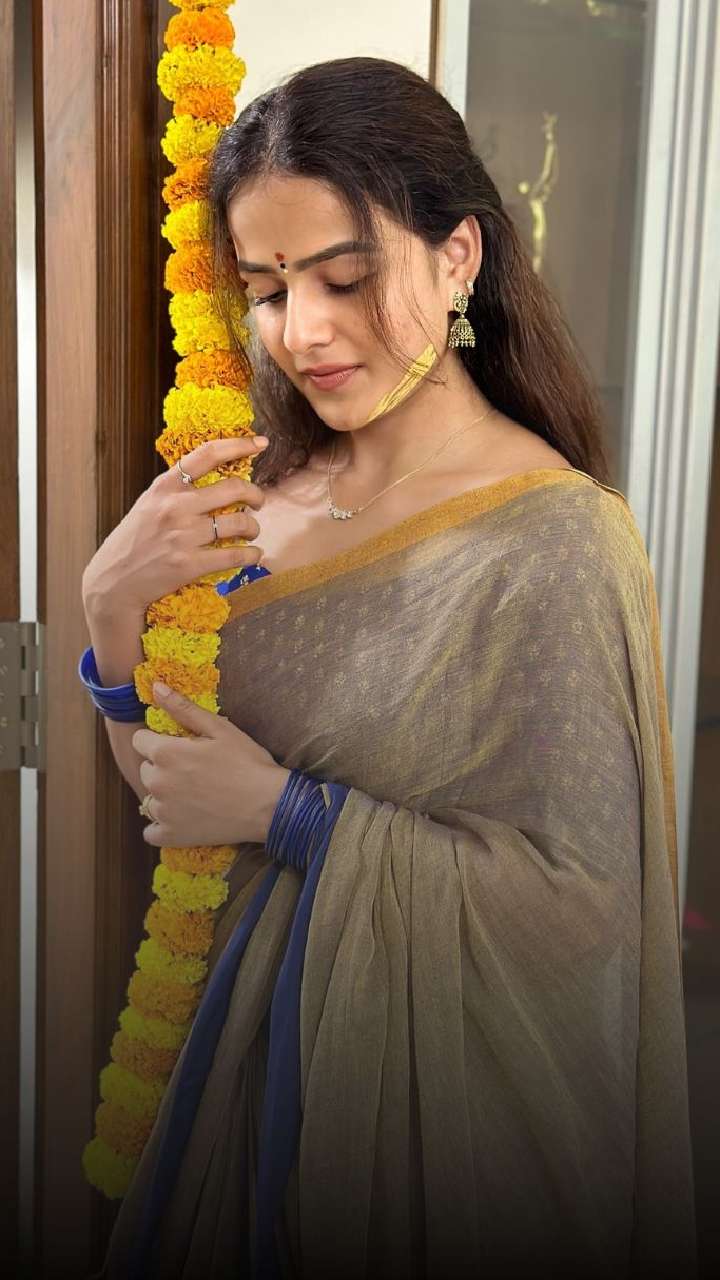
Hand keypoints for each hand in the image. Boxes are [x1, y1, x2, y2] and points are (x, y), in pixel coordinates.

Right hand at [82, 435, 269, 619]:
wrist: (113, 582)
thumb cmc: (134, 542)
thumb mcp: (148, 505)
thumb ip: (176, 490)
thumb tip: (215, 476)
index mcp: (164, 487)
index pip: (207, 454)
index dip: (239, 444)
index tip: (261, 442)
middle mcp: (175, 507)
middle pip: (234, 488)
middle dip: (256, 494)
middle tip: (258, 502)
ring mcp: (183, 536)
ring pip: (240, 523)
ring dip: (254, 527)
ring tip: (251, 532)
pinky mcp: (189, 564)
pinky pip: (236, 555)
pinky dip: (252, 554)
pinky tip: (253, 554)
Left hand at [132, 682, 290, 847]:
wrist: (269, 806)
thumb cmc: (247, 763)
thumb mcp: (219, 728)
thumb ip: (183, 708)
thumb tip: (156, 687)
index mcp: (165, 753)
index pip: (139, 741)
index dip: (159, 741)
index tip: (181, 747)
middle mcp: (157, 782)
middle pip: (145, 769)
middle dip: (162, 767)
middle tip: (193, 770)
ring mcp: (163, 812)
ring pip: (149, 799)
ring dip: (164, 796)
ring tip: (193, 794)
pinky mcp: (172, 835)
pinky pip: (152, 832)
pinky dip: (163, 826)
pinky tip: (183, 818)